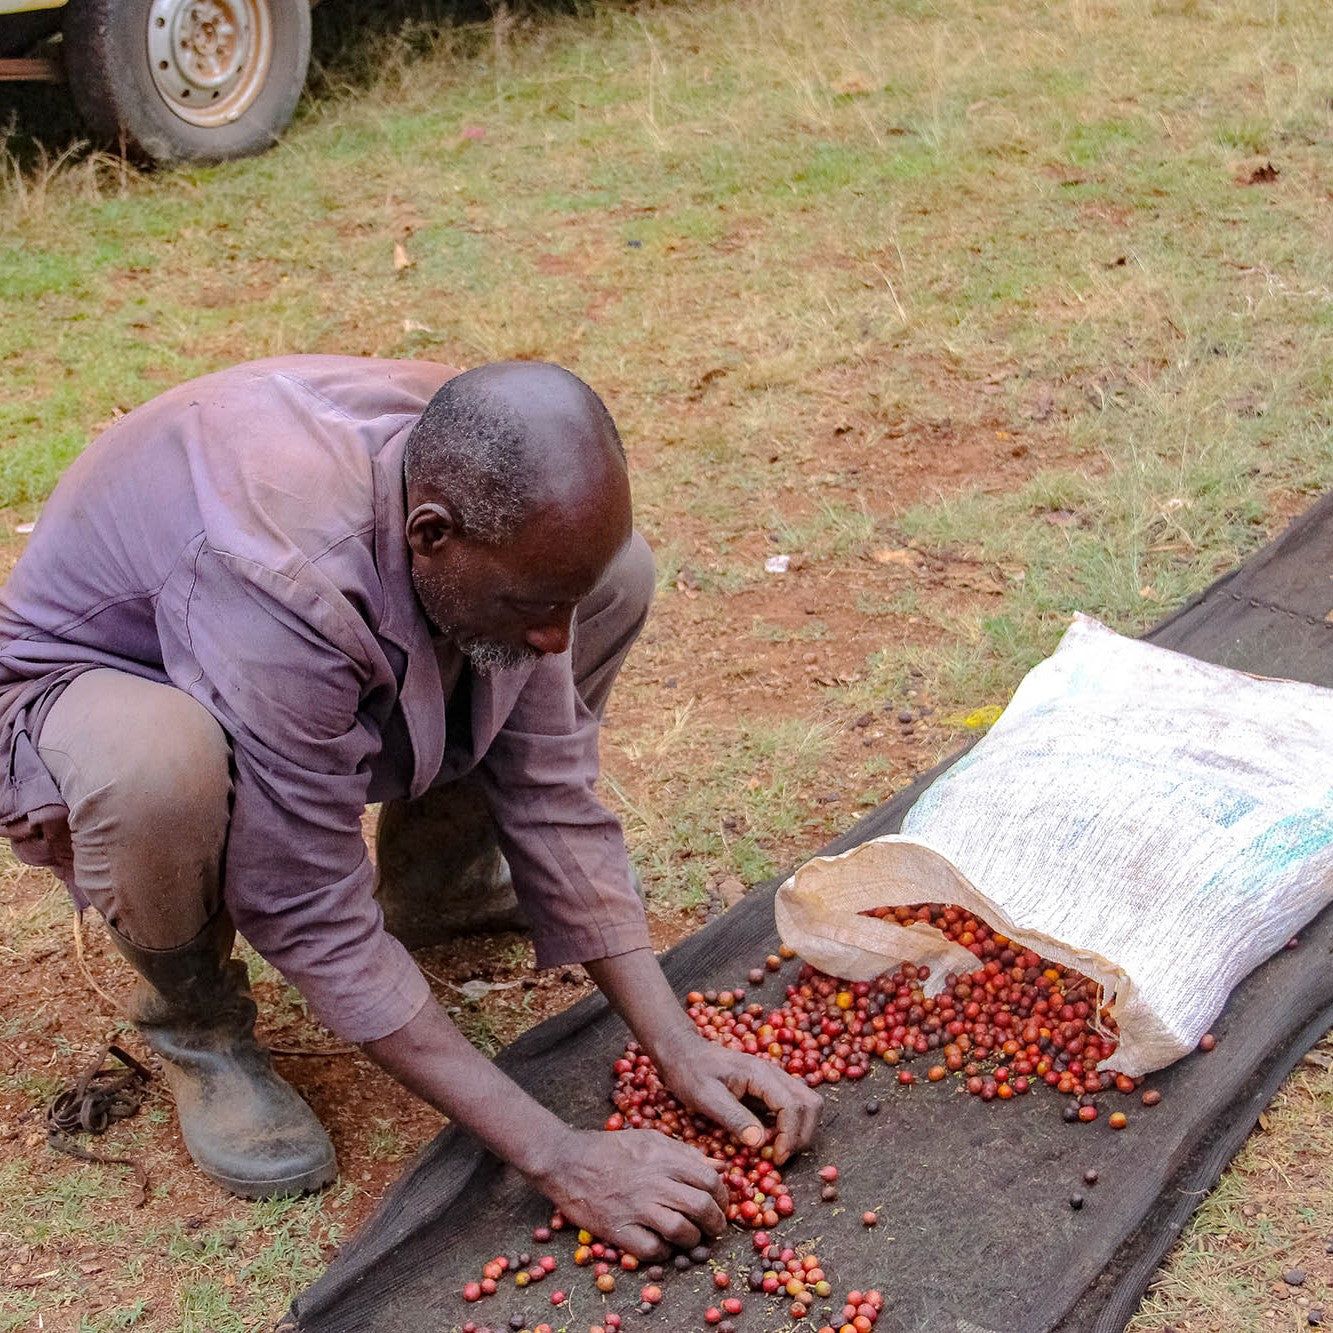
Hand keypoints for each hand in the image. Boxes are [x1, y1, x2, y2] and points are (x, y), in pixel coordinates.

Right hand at [531, 1128, 727, 1259]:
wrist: (567, 1160)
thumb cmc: (610, 1148)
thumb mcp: (651, 1139)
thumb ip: (686, 1153)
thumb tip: (720, 1166)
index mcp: (665, 1158)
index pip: (710, 1180)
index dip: (722, 1196)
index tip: (720, 1205)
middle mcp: (655, 1182)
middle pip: (701, 1207)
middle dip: (715, 1222)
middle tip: (713, 1228)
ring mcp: (637, 1207)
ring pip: (682, 1231)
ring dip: (693, 1240)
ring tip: (691, 1239)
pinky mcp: (619, 1229)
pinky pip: (653, 1250)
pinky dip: (664, 1253)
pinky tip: (663, 1246)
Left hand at [657, 1041, 821, 1164]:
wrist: (681, 1052)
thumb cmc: (690, 1073)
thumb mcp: (706, 1097)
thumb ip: (734, 1118)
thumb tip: (760, 1143)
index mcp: (760, 1074)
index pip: (793, 1106)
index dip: (790, 1136)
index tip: (775, 1158)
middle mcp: (773, 1073)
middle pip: (810, 1104)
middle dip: (801, 1135)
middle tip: (779, 1156)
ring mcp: (773, 1079)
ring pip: (807, 1103)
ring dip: (799, 1130)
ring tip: (776, 1149)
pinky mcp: (769, 1087)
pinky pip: (793, 1105)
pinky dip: (791, 1124)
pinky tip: (769, 1137)